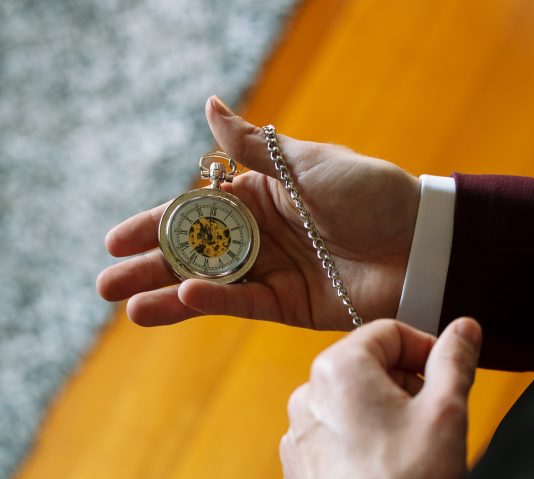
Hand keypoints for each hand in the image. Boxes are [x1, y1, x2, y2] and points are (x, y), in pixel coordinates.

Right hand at [96, 96, 420, 329]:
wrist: (421, 244)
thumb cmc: (371, 194)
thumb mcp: (309, 164)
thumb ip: (255, 148)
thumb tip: (209, 106)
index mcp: (260, 195)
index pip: (193, 212)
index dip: (153, 226)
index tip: (113, 241)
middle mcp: (260, 237)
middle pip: (193, 254)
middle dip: (148, 268)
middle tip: (105, 286)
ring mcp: (274, 274)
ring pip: (211, 286)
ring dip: (168, 296)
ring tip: (127, 310)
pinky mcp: (291, 307)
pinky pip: (244, 304)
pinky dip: (214, 303)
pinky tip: (180, 302)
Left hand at [281, 317, 482, 478]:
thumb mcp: (446, 413)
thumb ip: (455, 361)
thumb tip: (465, 328)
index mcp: (338, 369)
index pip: (389, 332)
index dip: (427, 349)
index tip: (449, 376)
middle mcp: (306, 396)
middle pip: (367, 369)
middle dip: (405, 386)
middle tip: (435, 420)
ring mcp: (297, 436)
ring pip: (350, 408)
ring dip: (383, 418)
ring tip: (411, 455)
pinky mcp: (297, 471)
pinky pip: (334, 443)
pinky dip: (360, 448)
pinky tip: (385, 476)